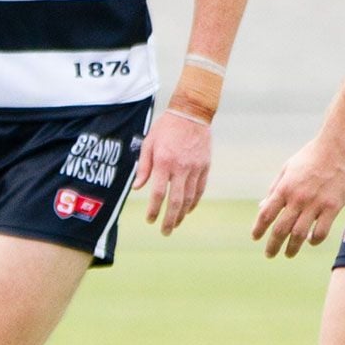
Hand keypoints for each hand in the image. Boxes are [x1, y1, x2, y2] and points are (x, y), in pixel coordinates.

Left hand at [132, 111, 211, 235]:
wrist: (192, 113)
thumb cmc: (166, 127)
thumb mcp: (148, 143)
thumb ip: (143, 167)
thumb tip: (138, 188)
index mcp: (164, 162)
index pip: (158, 193)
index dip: (153, 210)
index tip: (150, 220)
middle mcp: (181, 167)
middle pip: (176, 201)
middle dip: (170, 219)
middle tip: (165, 232)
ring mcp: (196, 168)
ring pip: (190, 197)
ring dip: (182, 214)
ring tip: (175, 224)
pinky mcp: (205, 166)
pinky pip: (200, 189)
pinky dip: (194, 202)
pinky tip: (187, 210)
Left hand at [253, 137, 344, 258]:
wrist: (339, 147)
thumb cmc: (311, 156)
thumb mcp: (287, 169)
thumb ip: (275, 189)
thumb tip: (262, 207)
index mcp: (284, 189)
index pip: (266, 215)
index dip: (259, 229)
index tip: (255, 238)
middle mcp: (298, 199)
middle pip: (281, 229)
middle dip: (273, 245)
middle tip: (270, 255)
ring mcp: (316, 204)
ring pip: (300, 234)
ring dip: (292, 247)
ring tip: (289, 254)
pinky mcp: (333, 207)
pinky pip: (322, 231)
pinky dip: (314, 240)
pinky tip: (311, 242)